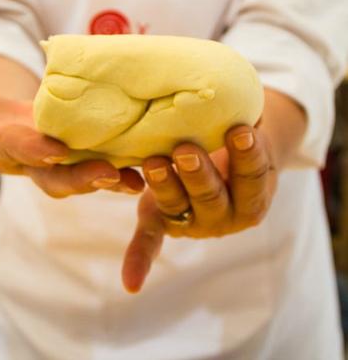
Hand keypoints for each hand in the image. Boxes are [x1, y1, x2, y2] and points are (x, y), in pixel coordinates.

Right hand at [0, 91, 143, 195]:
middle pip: (63, 174)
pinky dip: (130, 152)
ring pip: (92, 169)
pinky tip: (158, 147)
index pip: (20, 153)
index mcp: (9, 150)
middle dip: (84, 177)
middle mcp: (40, 159)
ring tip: (147, 172)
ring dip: (118, 172)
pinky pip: (108, 151)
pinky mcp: (84, 144)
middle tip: (111, 176)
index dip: (34, 153)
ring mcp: (64, 155)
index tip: (50, 151)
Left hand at [122, 125, 276, 292]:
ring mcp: (192, 221)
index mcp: (253, 193)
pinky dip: (140, 259)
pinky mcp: (163, 222)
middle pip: (213, 197)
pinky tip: (130, 282)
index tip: (241, 129)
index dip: (248, 155)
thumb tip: (239, 100)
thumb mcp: (243, 135)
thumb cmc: (233, 141)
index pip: (253, 175)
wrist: (225, 162)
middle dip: (199, 174)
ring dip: (165, 188)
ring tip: (153, 163)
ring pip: (179, 207)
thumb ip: (241, 124)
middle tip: (186, 149)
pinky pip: (151, 240)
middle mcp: (225, 214)